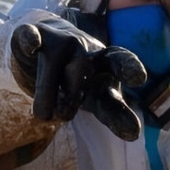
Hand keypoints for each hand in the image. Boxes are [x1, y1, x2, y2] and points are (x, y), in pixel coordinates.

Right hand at [11, 18, 146, 140]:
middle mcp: (85, 48)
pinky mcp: (35, 35)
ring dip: (47, 90)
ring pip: (53, 64)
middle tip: (65, 115)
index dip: (129, 67)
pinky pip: (31, 36)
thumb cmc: (79, 79)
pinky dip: (30, 40)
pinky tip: (32, 44)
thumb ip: (114, 114)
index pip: (120, 62)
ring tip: (43, 115)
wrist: (46, 45)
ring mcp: (59, 40)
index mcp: (106, 62)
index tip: (139, 77)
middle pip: (80, 69)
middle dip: (73, 94)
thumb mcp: (97, 97)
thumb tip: (134, 135)